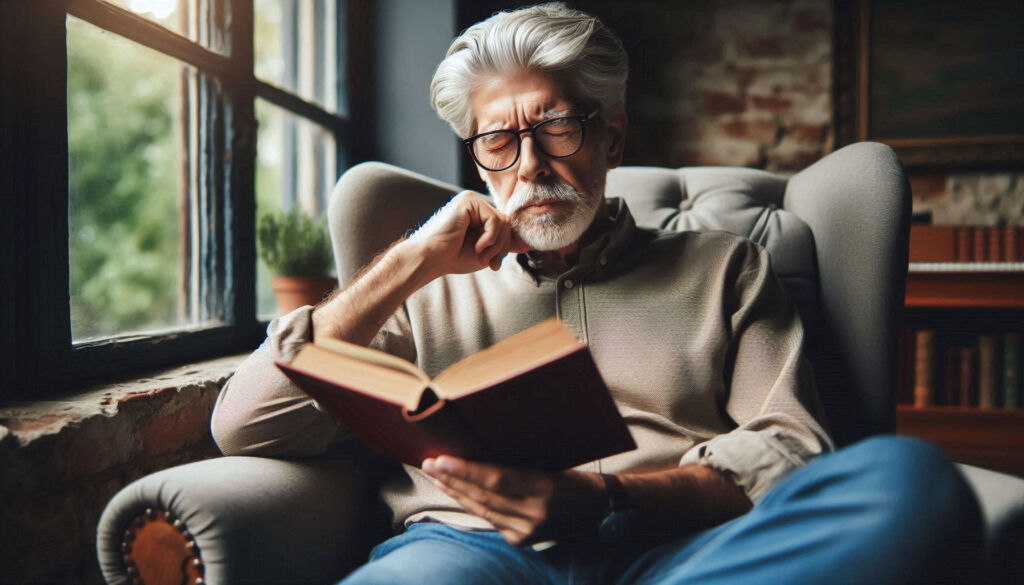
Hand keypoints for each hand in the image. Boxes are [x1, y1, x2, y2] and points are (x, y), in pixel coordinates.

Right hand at [407, 191, 528, 278]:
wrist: (430, 259)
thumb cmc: (453, 258)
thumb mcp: (486, 252)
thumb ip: (503, 244)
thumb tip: (528, 242)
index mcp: (478, 216)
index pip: (505, 227)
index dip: (506, 246)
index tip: (495, 265)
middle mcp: (476, 205)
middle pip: (507, 223)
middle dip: (501, 248)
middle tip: (487, 263)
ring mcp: (472, 201)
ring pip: (503, 222)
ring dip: (496, 245)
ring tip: (480, 256)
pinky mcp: (469, 201)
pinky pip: (495, 220)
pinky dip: (490, 239)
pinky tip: (476, 247)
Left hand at [422, 456, 605, 545]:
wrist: (600, 510)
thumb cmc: (576, 478)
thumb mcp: (552, 463)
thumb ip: (519, 462)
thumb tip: (481, 449)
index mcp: (544, 487)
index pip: (496, 478)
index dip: (465, 470)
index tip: (441, 458)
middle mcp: (534, 513)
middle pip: (483, 496)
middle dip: (452, 479)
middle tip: (429, 463)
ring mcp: (527, 531)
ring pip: (482, 510)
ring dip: (456, 492)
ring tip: (436, 476)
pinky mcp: (522, 540)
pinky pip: (491, 520)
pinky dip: (472, 506)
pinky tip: (456, 493)